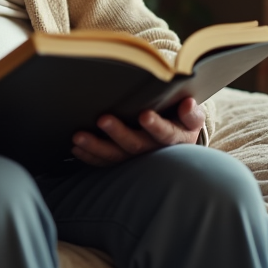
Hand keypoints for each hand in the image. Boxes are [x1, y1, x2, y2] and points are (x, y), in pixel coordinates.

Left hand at [70, 97, 204, 166]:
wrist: (175, 138)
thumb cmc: (180, 120)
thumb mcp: (191, 117)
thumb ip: (191, 112)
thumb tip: (189, 104)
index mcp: (175, 139)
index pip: (166, 134)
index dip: (156, 126)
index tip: (144, 115)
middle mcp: (154, 152)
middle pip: (136, 146)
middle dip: (118, 133)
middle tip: (102, 119)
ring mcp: (136, 159)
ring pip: (116, 157)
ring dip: (96, 147)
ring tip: (78, 137)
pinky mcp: (122, 162)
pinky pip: (105, 162)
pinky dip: (90, 156)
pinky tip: (76, 148)